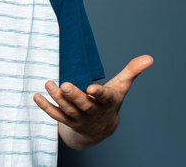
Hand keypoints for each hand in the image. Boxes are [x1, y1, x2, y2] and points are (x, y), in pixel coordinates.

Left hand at [33, 55, 153, 148]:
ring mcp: (78, 118)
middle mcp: (92, 112)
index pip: (104, 98)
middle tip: (64, 85)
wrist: (101, 129)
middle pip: (82, 105)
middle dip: (74, 96)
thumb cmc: (109, 102)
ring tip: (48, 83)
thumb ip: (132, 71)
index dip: (98, 94)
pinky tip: (36, 97)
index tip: (92, 88)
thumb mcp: (121, 87)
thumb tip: (149, 58)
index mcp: (106, 102)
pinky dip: (45, 107)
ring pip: (67, 110)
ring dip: (56, 98)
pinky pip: (55, 115)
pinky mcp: (66, 121)